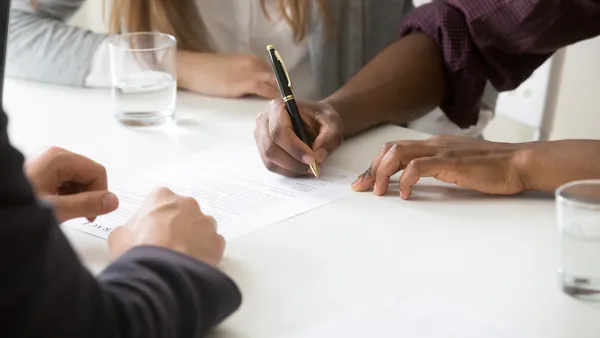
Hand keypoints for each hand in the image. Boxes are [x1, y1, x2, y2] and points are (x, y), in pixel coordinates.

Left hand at [25, 147, 118, 222]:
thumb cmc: (18, 207)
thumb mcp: (57, 209)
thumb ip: (88, 204)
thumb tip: (113, 201)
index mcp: (59, 157)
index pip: (97, 172)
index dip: (99, 193)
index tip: (91, 213)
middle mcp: (54, 155)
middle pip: (88, 174)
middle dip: (87, 195)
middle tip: (76, 214)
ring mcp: (48, 162)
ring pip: (78, 180)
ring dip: (77, 197)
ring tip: (62, 211)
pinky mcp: (43, 171)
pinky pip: (66, 182)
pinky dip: (67, 196)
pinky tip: (56, 207)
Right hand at [108, 187, 224, 264]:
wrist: (161, 272)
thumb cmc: (138, 251)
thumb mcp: (118, 238)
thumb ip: (127, 230)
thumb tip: (129, 235)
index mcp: (161, 197)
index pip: (160, 202)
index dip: (156, 219)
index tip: (151, 232)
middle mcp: (187, 203)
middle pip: (183, 212)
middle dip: (177, 226)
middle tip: (167, 246)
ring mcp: (205, 221)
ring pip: (201, 227)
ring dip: (194, 238)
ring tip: (181, 257)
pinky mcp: (217, 241)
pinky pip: (213, 244)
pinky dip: (206, 252)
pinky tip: (194, 264)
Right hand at [178, 51, 278, 98]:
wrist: (192, 68)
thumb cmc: (207, 71)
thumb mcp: (232, 69)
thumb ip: (246, 75)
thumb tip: (257, 88)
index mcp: (252, 59)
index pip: (275, 71)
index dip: (283, 84)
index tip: (286, 95)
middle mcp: (255, 63)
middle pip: (279, 77)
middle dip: (285, 90)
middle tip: (289, 103)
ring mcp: (251, 72)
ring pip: (276, 83)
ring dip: (282, 95)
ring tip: (286, 107)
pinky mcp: (246, 82)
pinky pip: (267, 90)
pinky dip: (275, 97)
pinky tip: (277, 106)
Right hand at [254, 99, 342, 175]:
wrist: (316, 121)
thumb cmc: (321, 118)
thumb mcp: (333, 124)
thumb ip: (329, 138)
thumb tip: (318, 156)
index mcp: (278, 106)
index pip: (279, 130)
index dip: (294, 148)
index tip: (312, 159)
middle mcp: (264, 120)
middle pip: (270, 148)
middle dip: (293, 162)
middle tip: (312, 167)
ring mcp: (261, 136)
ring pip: (270, 160)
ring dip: (291, 169)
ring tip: (310, 167)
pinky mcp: (263, 150)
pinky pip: (272, 166)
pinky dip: (288, 171)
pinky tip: (302, 167)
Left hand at [351, 135, 529, 198]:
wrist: (520, 162)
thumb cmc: (495, 168)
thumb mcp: (460, 165)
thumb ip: (440, 168)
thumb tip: (419, 179)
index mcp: (436, 143)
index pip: (397, 148)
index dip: (376, 165)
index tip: (365, 181)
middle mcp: (435, 143)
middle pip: (390, 148)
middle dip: (371, 169)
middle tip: (362, 187)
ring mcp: (442, 151)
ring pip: (398, 153)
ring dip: (382, 173)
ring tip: (379, 191)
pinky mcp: (450, 162)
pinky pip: (417, 167)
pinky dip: (405, 180)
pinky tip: (404, 194)